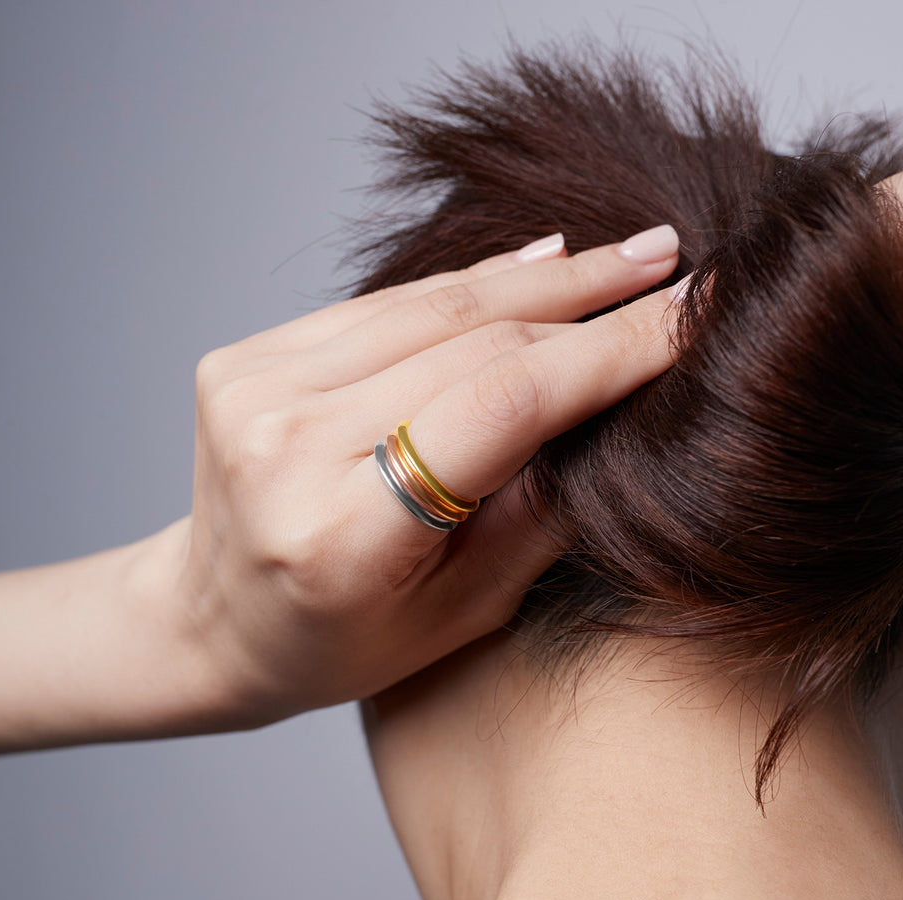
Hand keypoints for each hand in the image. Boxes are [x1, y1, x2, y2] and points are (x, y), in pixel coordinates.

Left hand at [178, 227, 681, 727]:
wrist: (211, 620)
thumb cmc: (342, 639)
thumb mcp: (462, 614)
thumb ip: (538, 512)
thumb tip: (618, 400)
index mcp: (340, 536)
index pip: (497, 409)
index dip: (604, 355)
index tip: (691, 319)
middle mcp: (284, 447)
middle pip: (469, 344)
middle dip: (589, 306)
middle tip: (679, 277)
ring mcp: (255, 388)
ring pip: (431, 306)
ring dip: (544, 278)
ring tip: (633, 257)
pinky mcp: (246, 356)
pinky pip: (384, 304)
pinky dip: (470, 283)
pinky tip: (543, 261)